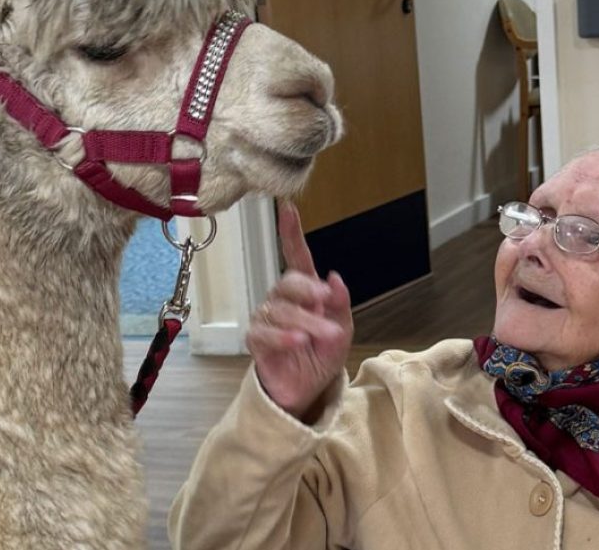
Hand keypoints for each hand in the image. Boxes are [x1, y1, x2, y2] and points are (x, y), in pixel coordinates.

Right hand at [246, 201, 353, 422]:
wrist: (308, 390)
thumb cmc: (322, 355)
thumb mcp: (342, 329)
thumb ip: (339, 304)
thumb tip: (334, 278)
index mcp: (305, 291)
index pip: (296, 256)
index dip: (291, 232)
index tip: (288, 207)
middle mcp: (282, 299)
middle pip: (289, 283)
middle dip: (309, 293)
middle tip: (326, 305)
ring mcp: (267, 318)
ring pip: (280, 309)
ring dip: (305, 321)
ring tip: (323, 336)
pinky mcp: (256, 340)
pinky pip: (264, 332)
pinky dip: (284, 336)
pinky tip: (298, 341)